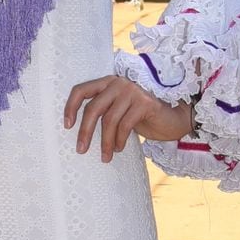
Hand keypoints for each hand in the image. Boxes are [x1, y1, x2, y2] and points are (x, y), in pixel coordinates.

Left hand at [64, 75, 192, 163]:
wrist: (172, 118)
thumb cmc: (141, 117)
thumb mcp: (118, 111)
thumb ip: (103, 112)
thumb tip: (80, 132)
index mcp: (108, 83)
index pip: (81, 90)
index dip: (71, 107)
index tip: (67, 126)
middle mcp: (118, 83)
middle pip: (93, 108)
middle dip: (85, 132)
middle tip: (81, 150)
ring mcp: (132, 91)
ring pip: (109, 120)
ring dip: (105, 142)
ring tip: (105, 157)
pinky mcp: (145, 102)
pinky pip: (125, 125)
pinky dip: (119, 140)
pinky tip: (119, 149)